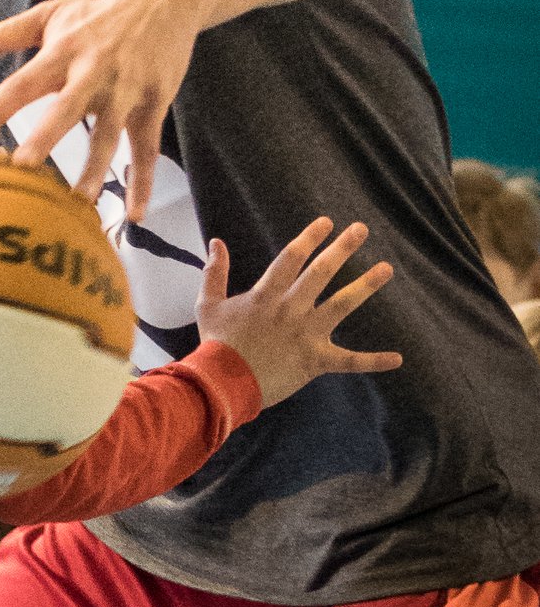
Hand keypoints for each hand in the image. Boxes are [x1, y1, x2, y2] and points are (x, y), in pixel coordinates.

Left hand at [0, 0, 200, 212]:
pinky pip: (147, 148)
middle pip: (67, 107)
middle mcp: (94, 71)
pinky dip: (143, 181)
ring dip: (97, 168)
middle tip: (23, 165)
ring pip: (110, 134)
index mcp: (63, 50)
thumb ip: (6, 33)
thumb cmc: (99, 9)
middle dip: (46, 135)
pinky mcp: (155, 103)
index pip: (23, 81)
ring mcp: (127, 89)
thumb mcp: (51, 14)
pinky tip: (134, 215)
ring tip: (80, 200)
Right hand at [195, 217, 401, 406]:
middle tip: (361, 229)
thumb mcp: (208, 304)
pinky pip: (350, 362)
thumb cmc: (216, 344)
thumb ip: (215, 272)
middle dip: (342, 249)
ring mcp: (306, 335)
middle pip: (321, 273)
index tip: (326, 222)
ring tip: (386, 268)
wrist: (224, 384)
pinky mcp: (316, 361)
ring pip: (342, 306)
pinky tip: (397, 358)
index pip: (292, 258)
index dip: (310, 238)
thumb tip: (216, 243)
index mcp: (266, 294)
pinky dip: (374, 361)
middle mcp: (291, 309)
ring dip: (366, 286)